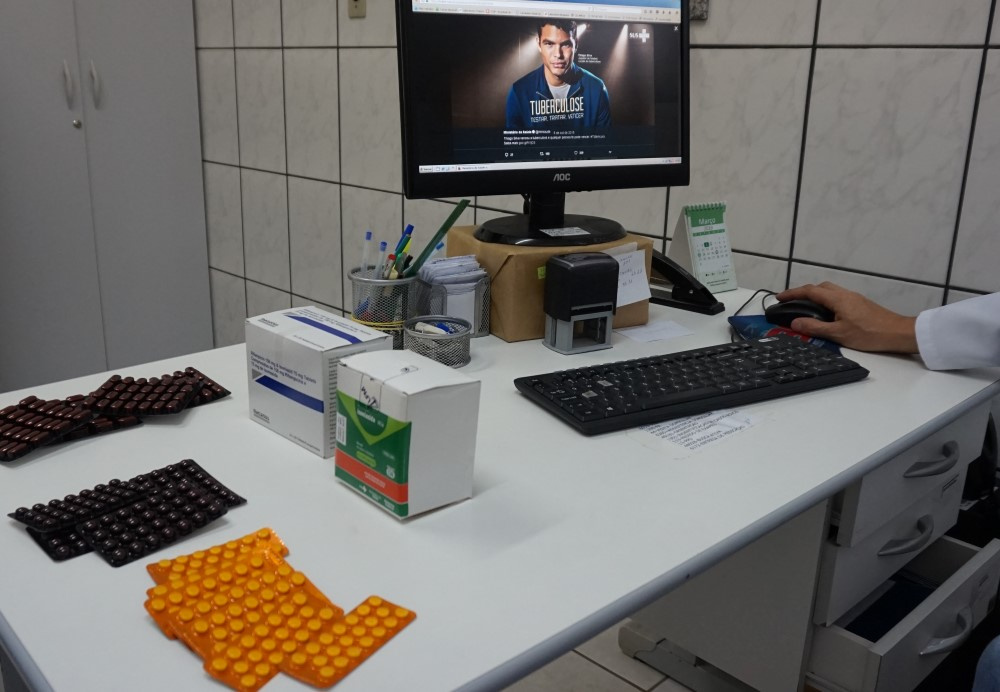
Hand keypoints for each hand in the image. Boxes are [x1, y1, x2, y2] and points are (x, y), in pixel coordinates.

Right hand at [775, 282, 918, 353]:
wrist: (898, 333)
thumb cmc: (870, 333)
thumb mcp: (839, 334)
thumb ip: (815, 328)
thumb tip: (795, 323)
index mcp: (837, 299)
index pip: (809, 291)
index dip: (792, 293)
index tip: (779, 297)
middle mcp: (845, 294)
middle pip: (819, 287)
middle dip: (803, 292)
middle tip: (791, 302)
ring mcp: (854, 298)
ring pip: (829, 292)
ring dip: (815, 296)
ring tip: (806, 309)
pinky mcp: (860, 305)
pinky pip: (837, 298)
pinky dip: (825, 302)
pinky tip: (826, 314)